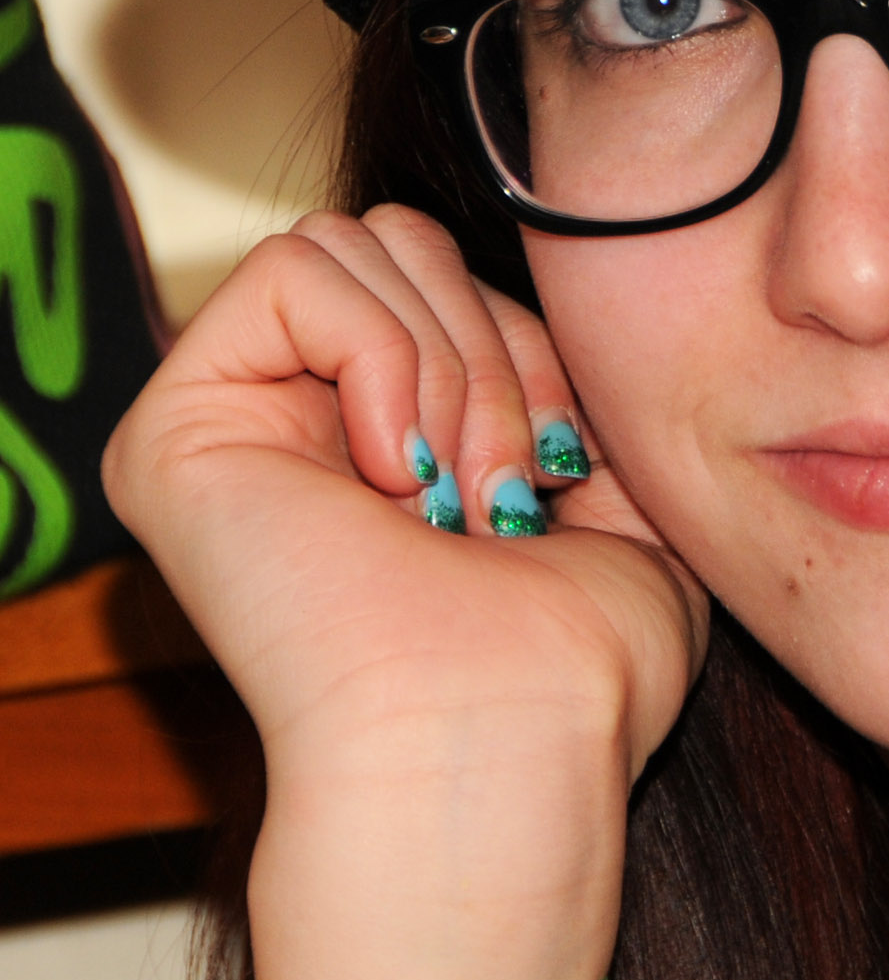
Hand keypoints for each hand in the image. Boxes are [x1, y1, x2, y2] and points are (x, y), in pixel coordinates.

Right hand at [103, 205, 707, 979]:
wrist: (508, 739)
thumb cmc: (576, 664)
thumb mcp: (622, 500)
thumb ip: (574, 393)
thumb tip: (564, 307)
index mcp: (394, 440)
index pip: (459, 277)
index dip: (536, 346)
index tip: (558, 470)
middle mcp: (302, 426)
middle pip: (404, 240)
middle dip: (495, 348)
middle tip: (504, 491)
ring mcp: (234, 425)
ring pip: (356, 243)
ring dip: (451, 367)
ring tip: (457, 499)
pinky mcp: (175, 430)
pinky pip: (293, 270)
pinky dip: (381, 357)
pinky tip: (395, 477)